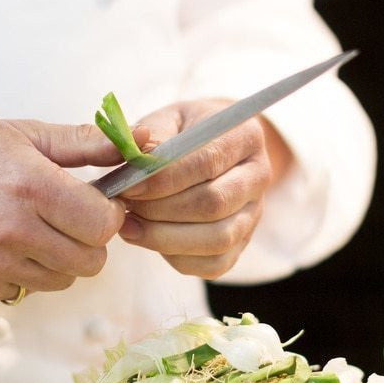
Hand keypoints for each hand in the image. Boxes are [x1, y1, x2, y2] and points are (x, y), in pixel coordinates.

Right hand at [0, 106, 126, 301]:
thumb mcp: (20, 133)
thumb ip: (82, 144)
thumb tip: (133, 148)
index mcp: (31, 186)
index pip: (103, 224)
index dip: (108, 214)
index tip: (96, 204)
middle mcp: (13, 229)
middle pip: (90, 261)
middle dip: (89, 241)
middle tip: (68, 219)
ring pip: (61, 280)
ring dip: (59, 260)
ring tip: (35, 230)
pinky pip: (24, 290)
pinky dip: (25, 272)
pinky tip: (3, 244)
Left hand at [116, 99, 292, 278]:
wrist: (209, 148)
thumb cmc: (183, 132)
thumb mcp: (167, 119)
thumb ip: (150, 135)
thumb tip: (134, 158)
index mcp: (245, 136)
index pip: (207, 161)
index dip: (164, 178)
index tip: (128, 186)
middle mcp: (259, 176)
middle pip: (214, 204)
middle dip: (161, 210)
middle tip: (124, 205)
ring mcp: (254, 213)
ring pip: (217, 239)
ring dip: (165, 237)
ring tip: (129, 224)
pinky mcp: (242, 243)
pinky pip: (214, 264)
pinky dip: (176, 257)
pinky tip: (147, 237)